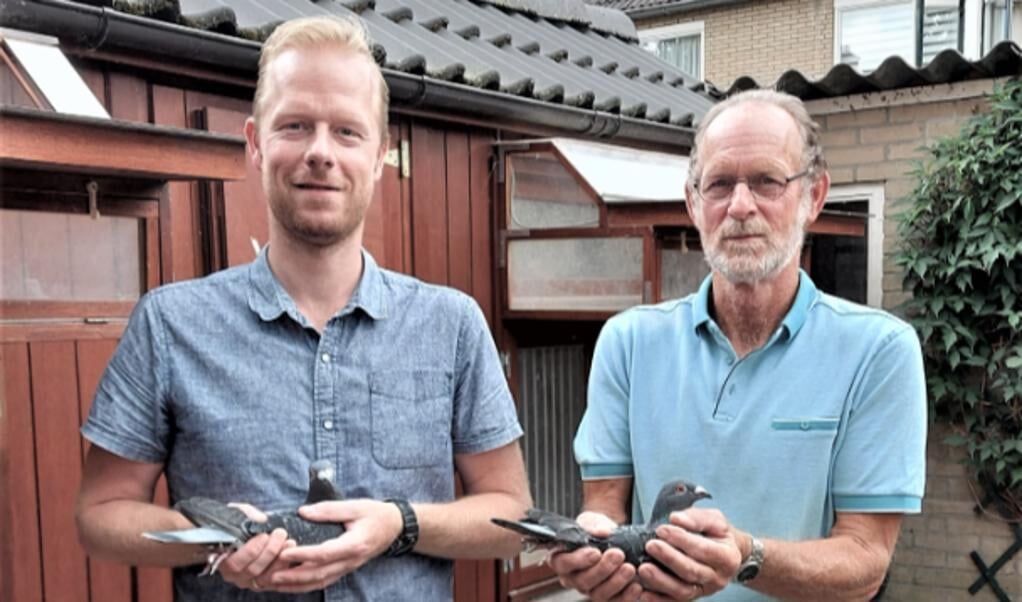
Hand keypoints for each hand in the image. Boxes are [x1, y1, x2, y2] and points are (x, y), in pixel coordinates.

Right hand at [216, 503, 294, 591]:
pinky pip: (274, 581)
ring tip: (290, 542)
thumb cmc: (235, 524)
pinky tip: (291, 554)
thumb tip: (261, 519)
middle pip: (253, 570)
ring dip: (280, 560)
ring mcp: (248, 581)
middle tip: (281, 534)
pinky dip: (284, 569)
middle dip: (269, 551)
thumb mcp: (237, 514)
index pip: (235, 562)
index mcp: (222, 559)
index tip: (264, 535)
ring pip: (265, 577)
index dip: (251, 550)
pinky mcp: (262, 583)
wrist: (239, 534)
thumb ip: (248, 515)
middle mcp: (234, 575)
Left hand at [267, 499, 403, 592]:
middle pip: (319, 573)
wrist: (394, 527)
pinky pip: (324, 581)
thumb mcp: (355, 506)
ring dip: (296, 585)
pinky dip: (306, 585)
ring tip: (275, 583)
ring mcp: (348, 567)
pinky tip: (291, 584)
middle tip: (272, 574)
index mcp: (354, 544)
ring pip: (320, 581)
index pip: (325, 553)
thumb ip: (329, 510)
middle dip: (294, 576)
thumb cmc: (376, 514)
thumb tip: (303, 512)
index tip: (284, 552)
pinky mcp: (345, 569)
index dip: (303, 554)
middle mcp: (351, 560)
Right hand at [547, 512, 642, 601]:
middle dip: (602, 569)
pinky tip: (636, 586)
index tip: (596, 552)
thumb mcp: (591, 521)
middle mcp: (572, 578)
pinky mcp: (607, 598)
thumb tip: (602, 532)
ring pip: (598, 594)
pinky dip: (627, 596)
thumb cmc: (595, 531)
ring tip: (630, 568)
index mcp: (561, 558)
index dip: (579, 560)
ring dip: (616, 582)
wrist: (611, 540)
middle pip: (583, 581)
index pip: (564, 563)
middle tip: (618, 555)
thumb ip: (593, 525)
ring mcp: (589, 590)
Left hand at [637, 508, 742, 599]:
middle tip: (650, 545)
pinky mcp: (691, 597)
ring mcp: (704, 591)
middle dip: (669, 558)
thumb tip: (676, 519)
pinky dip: (658, 600)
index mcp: (728, 557)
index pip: (704, 550)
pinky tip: (643, 594)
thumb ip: (697, 518)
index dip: (682, 540)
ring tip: (643, 569)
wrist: (723, 551)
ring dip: (661, 581)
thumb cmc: (716, 532)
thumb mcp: (714, 519)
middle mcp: (718, 578)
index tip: (662, 529)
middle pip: (692, 572)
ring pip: (683, 591)